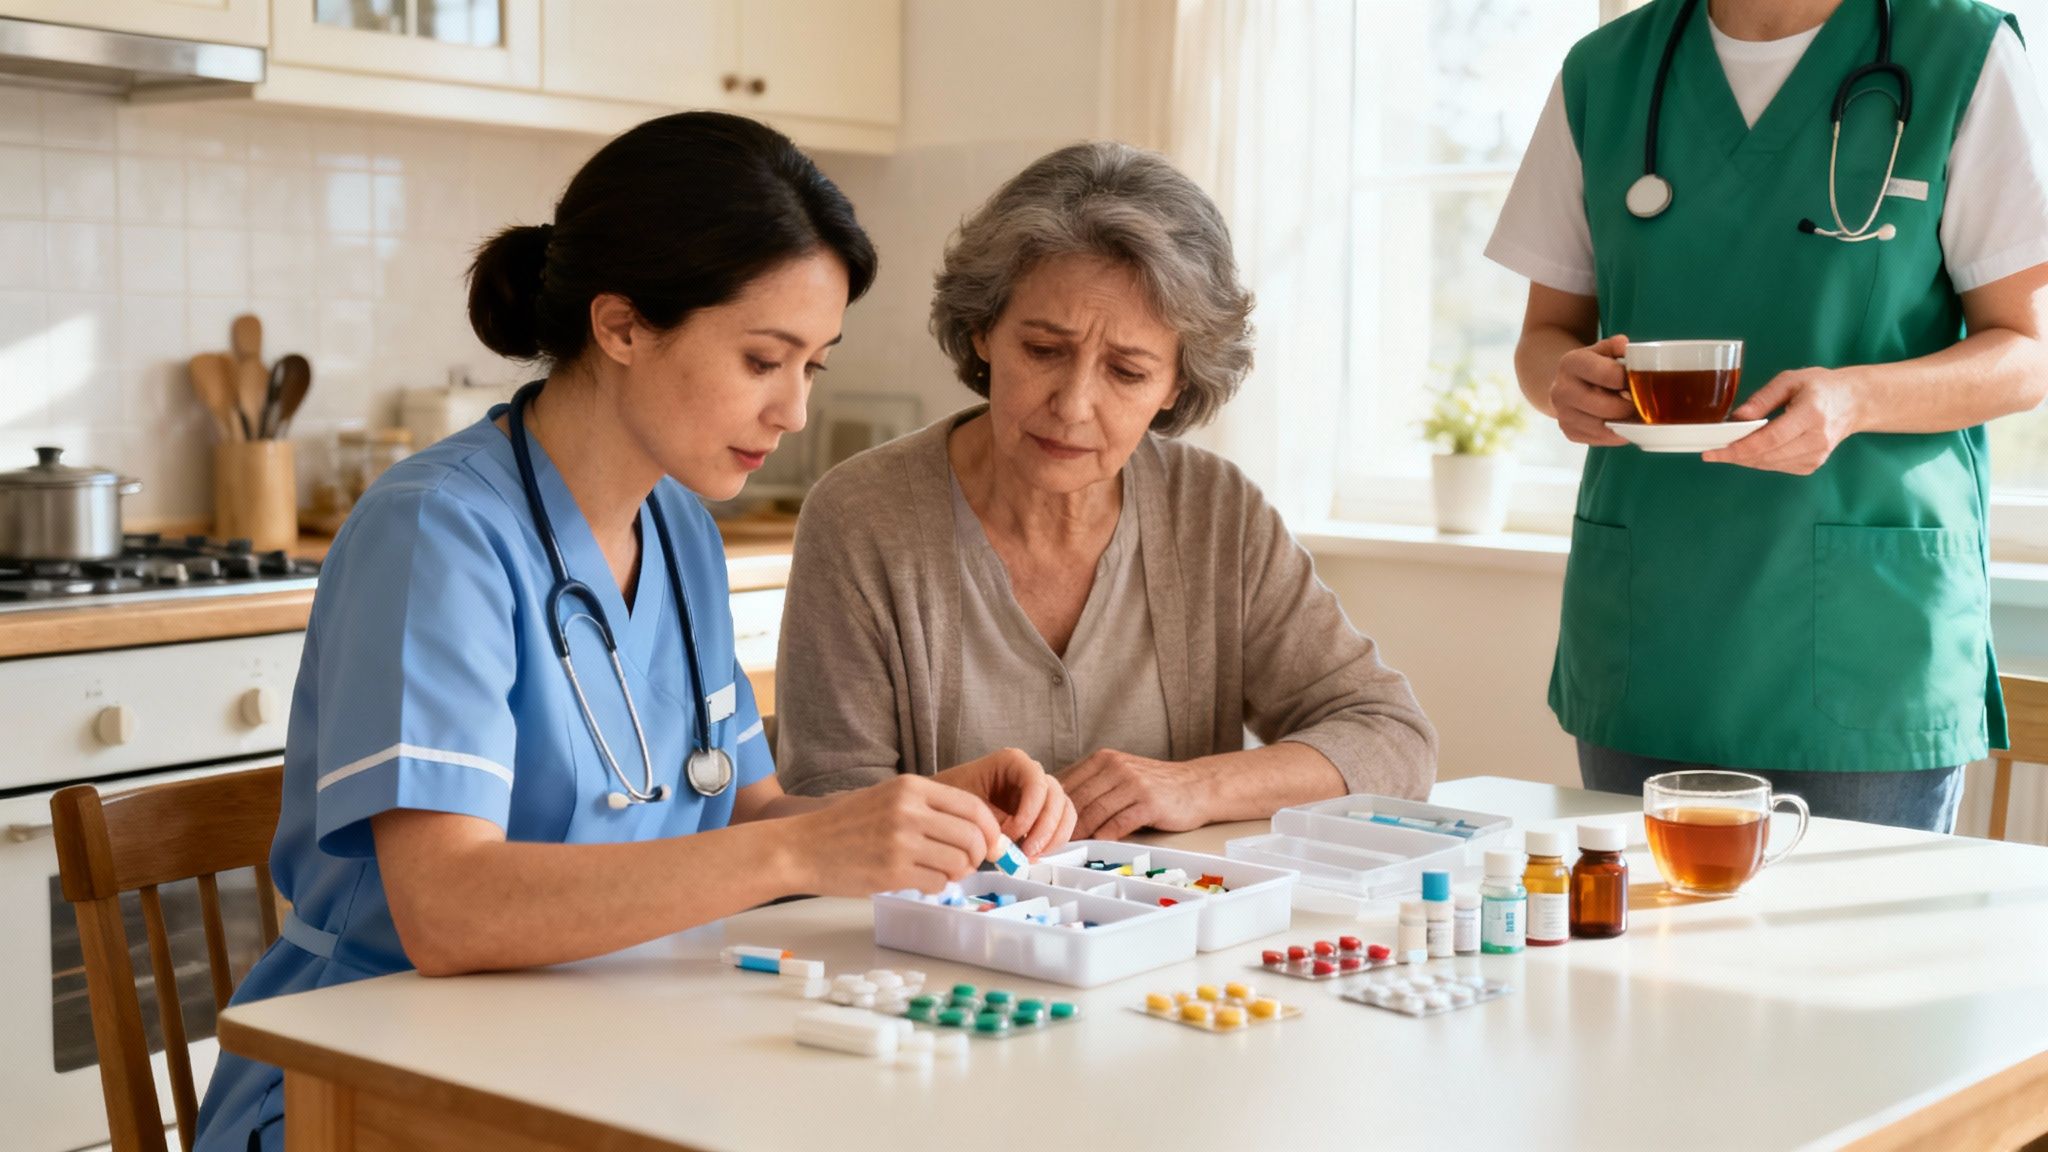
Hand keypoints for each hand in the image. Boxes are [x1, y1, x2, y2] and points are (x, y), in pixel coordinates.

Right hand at [793, 775, 1002, 896]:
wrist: (801, 848)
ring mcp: (901, 841)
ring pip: (959, 862)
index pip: (973, 807)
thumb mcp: (888, 798)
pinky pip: (938, 883)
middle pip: (973, 837)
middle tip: (967, 863)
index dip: (990, 829)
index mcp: (911, 787)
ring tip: (940, 871)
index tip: (991, 843)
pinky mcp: (893, 871)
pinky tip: (919, 879)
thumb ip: (929, 809)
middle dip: (978, 855)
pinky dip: (936, 885)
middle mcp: (909, 810)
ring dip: (957, 872)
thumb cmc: (845, 826)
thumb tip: (978, 831)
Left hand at [935, 747, 1075, 857]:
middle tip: (1026, 851)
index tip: (1012, 833)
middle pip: (1056, 796)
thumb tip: (1012, 844)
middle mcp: (1030, 774)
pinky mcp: (1039, 813)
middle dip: (1045, 827)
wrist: (942, 805)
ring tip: (1030, 856)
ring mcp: (1037, 794)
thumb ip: (993, 823)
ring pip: (1064, 811)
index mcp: (1012, 761)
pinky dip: (1052, 842)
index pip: (1037, 782)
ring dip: (1053, 837)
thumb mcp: (968, 806)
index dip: (1030, 811)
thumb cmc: (952, 796)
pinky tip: (1032, 855)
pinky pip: (1059, 825)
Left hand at [1058, 750, 1210, 841]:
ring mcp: (1133, 784)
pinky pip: (1119, 823)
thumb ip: (1092, 786)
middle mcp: (1116, 767)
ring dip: (1078, 833)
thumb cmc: (1154, 785)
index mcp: (1104, 759)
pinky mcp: (1149, 803)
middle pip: (1077, 799)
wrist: (1196, 785)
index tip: (1038, 824)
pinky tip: (1095, 845)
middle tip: (1045, 842)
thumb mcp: (1120, 775)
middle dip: (1060, 823)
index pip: (1066, 782)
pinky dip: (1104, 836)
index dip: (1050, 806)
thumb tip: (1055, 807)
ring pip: (1095, 811)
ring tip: (1065, 848)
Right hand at [1550, 333, 1634, 445]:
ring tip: (1635, 414)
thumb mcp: (1600, 350)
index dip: (1629, 379)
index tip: (1639, 380)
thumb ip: (1615, 347)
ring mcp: (1563, 414)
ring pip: (1603, 427)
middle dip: (1629, 407)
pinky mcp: (1569, 432)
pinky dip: (1615, 434)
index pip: (1608, 374)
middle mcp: (1561, 390)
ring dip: (1624, 423)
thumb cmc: (1591, 367)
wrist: (1563, 384)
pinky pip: (1599, 439)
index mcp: (1571, 363)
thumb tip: (1626, 346)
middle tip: (1642, 403)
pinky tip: (1622, 424)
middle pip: (1606, 407)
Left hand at [1702, 367, 1862, 474]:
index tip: (1714, 451)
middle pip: (1767, 456)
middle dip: (1735, 455)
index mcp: (1811, 414)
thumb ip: (1762, 399)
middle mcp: (1816, 439)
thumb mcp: (1790, 380)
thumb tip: (1736, 419)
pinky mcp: (1813, 465)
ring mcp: (1817, 456)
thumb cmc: (1820, 387)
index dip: (1739, 448)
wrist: (1854, 402)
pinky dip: (1760, 460)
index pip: (1770, 439)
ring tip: (1727, 448)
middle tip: (1712, 450)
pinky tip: (1751, 450)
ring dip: (1745, 459)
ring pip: (1769, 464)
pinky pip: (1777, 467)